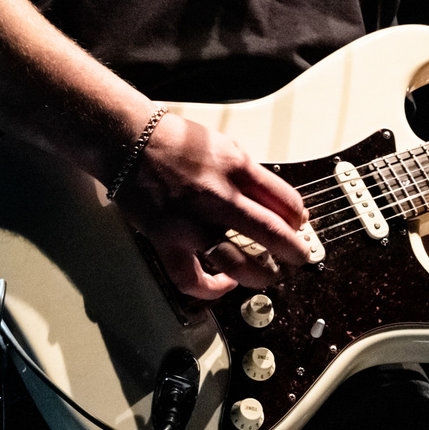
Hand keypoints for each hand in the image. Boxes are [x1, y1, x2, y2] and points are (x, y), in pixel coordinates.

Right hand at [113, 111, 311, 299]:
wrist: (128, 140)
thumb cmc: (173, 141)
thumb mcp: (223, 145)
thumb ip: (248, 173)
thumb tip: (272, 200)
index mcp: (236, 168)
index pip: (285, 200)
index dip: (299, 217)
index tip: (300, 224)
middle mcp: (218, 197)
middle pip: (271, 233)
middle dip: (294, 251)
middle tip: (300, 257)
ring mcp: (192, 223)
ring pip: (238, 263)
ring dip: (262, 275)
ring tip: (269, 275)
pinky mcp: (167, 241)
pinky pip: (192, 278)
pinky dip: (211, 288)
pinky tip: (224, 284)